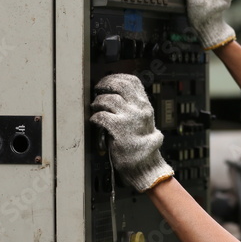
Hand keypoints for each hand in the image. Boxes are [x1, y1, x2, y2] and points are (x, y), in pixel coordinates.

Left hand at [89, 73, 173, 191]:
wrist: (145, 163)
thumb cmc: (141, 144)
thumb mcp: (143, 120)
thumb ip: (133, 106)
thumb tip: (115, 93)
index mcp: (145, 105)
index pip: (132, 81)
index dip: (117, 77)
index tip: (108, 81)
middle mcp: (139, 109)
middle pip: (120, 85)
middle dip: (104, 84)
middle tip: (98, 90)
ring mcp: (130, 118)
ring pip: (108, 99)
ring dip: (97, 103)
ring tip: (95, 108)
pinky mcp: (119, 129)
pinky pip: (101, 116)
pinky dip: (95, 117)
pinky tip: (95, 121)